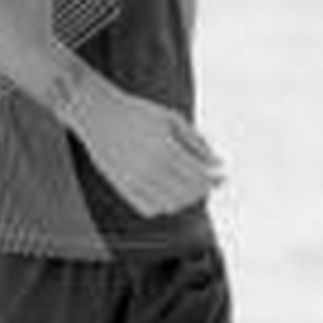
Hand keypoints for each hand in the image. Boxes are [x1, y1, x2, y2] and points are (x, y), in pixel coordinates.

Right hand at [62, 78, 223, 216]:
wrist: (99, 114)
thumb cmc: (139, 113)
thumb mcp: (173, 119)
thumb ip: (197, 142)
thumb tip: (218, 163)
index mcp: (166, 149)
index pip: (199, 176)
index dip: (214, 180)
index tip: (222, 178)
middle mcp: (150, 169)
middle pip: (187, 194)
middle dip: (203, 191)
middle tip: (210, 183)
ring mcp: (134, 181)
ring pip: (170, 205)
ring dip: (185, 200)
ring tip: (191, 187)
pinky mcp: (122, 188)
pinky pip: (149, 209)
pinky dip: (164, 206)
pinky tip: (169, 193)